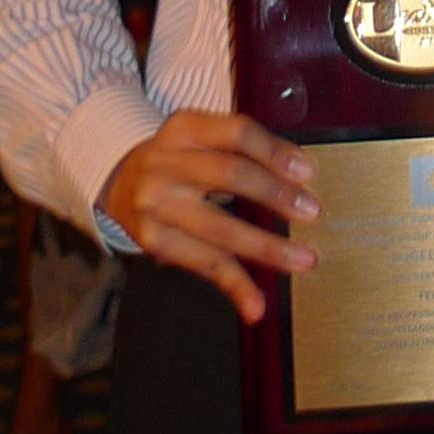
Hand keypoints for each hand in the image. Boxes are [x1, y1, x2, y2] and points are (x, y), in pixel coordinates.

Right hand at [95, 113, 318, 322]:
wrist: (121, 182)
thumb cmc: (179, 160)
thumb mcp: (202, 138)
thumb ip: (244, 150)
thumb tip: (302, 176)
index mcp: (184, 128)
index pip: (237, 133)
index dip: (275, 152)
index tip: (308, 172)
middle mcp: (165, 162)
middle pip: (229, 174)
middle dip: (275, 194)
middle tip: (312, 211)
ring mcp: (156, 203)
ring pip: (220, 227)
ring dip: (266, 247)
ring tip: (304, 260)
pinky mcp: (153, 240)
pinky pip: (203, 263)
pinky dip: (234, 285)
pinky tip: (256, 306)